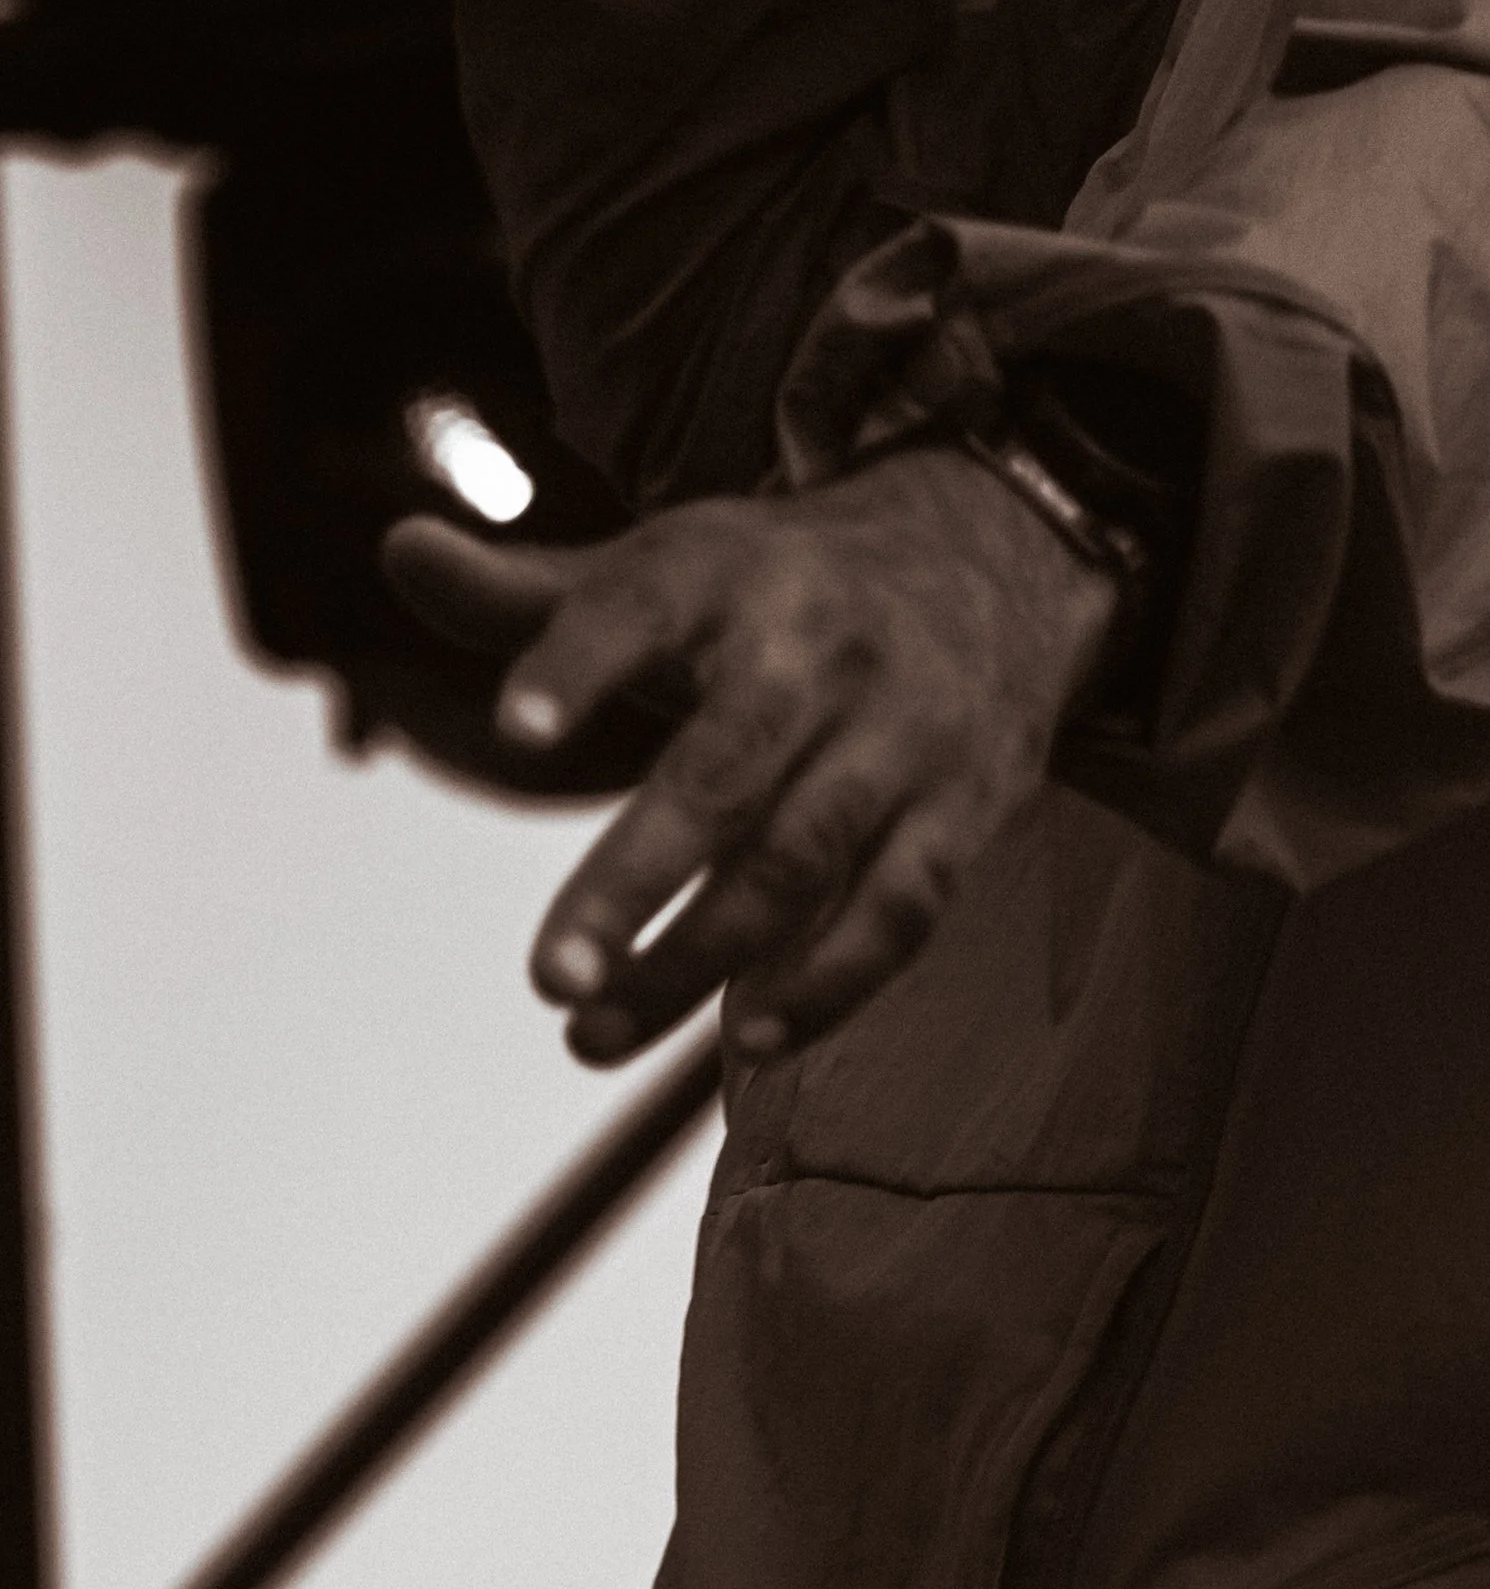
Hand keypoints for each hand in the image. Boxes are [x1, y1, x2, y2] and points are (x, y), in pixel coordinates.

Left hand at [383, 451, 1116, 1064]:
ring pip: (800, 856)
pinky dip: (832, 980)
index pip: (642, 608)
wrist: (996, 554)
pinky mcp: (962, 806)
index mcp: (728, 575)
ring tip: (588, 1035)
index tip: (511, 729)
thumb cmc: (782, 584)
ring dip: (699, 957)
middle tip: (548, 977)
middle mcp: (820, 648)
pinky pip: (902, 907)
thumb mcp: (667, 567)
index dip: (578, 665)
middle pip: (726, 766)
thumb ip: (529, 592)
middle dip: (637, 874)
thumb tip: (395, 549)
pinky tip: (743, 1038)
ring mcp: (902, 730)